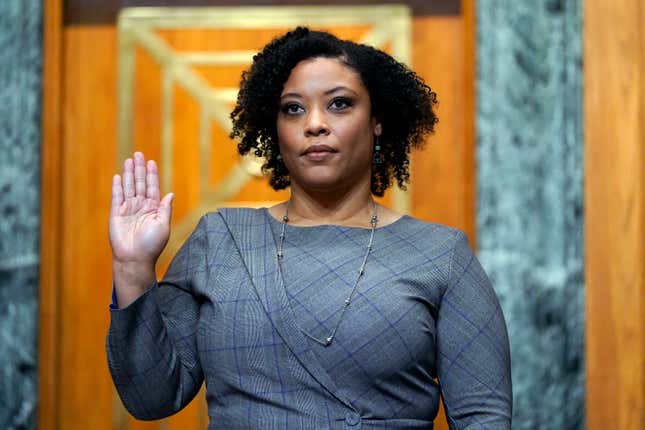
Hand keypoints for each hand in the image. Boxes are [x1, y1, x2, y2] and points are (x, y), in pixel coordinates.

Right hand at [109, 152, 173, 266]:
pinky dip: (117, 186)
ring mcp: (128, 209)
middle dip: (140, 169)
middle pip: (139, 183)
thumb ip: (165, 208)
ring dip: (129, 174)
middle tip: (139, 154)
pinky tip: (119, 176)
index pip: (152, 187)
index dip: (152, 175)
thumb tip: (170, 193)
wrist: (135, 259)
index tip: (152, 162)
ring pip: (128, 187)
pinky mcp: (116, 214)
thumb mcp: (163, 225)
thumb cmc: (151, 245)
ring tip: (129, 160)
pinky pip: (117, 197)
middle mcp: (140, 207)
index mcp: (153, 209)